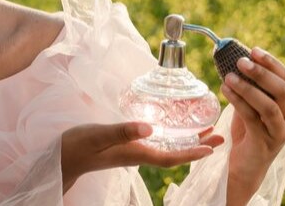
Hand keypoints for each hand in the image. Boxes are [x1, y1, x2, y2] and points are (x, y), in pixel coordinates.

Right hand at [61, 121, 223, 192]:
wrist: (63, 156)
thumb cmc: (78, 145)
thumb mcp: (99, 135)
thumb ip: (123, 131)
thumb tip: (150, 129)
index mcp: (136, 153)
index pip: (171, 157)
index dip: (192, 153)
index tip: (213, 148)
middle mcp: (139, 154)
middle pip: (175, 153)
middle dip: (198, 147)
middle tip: (221, 136)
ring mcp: (133, 151)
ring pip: (168, 148)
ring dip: (188, 141)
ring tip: (205, 130)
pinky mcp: (127, 146)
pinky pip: (157, 143)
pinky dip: (171, 136)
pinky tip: (172, 128)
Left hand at [222, 47, 284, 205]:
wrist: (245, 162)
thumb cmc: (249, 129)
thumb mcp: (252, 104)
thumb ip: (250, 85)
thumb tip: (234, 57)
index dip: (271, 63)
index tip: (253, 50)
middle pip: (282, 90)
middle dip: (261, 73)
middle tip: (240, 61)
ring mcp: (280, 132)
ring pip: (269, 106)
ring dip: (248, 88)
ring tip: (228, 77)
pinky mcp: (265, 142)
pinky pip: (252, 118)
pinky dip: (238, 101)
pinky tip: (224, 90)